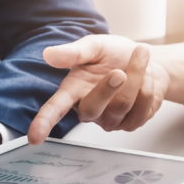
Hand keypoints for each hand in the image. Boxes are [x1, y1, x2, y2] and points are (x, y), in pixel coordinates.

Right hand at [27, 35, 169, 143]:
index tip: (34, 137)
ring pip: (123, 105)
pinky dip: (149, 87)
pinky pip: (142, 109)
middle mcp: (88, 110)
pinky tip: (146, 79)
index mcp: (73, 90)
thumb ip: (73, 52)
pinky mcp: (130, 124)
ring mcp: (110, 120)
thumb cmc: (115, 55)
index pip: (55, 109)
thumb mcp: (94, 46)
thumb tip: (48, 54)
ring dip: (137, 77)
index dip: (44, 123)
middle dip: (109, 87)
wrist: (146, 61)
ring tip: (139, 58)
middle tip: (120, 70)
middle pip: (93, 108)